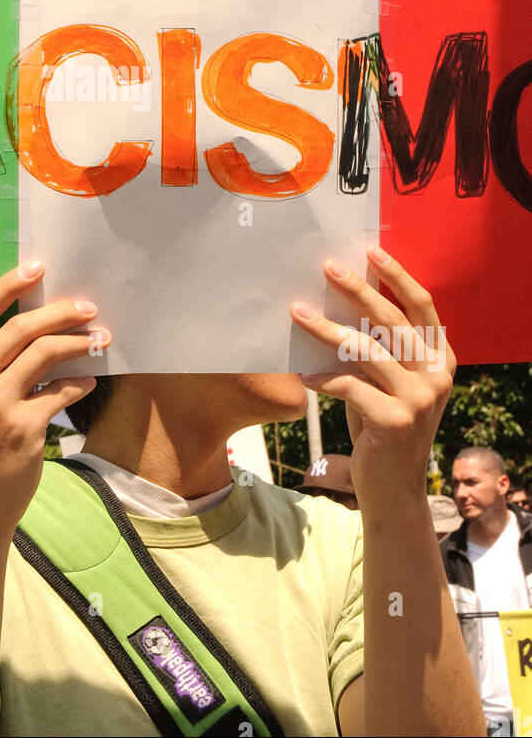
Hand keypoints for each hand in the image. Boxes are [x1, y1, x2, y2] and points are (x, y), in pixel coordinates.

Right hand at [0, 261, 106, 536]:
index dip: (8, 285)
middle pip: (19, 328)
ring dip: (78, 342)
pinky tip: (89, 380)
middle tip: (88, 308)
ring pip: (44, 353)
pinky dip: (79, 381)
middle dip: (59, 312)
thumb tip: (35, 322)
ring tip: (100, 338)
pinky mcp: (22, 427)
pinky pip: (61, 390)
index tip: (37, 267)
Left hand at [290, 247, 454, 513]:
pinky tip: (305, 376)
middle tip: (327, 267)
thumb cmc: (382, 427)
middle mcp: (436, 375)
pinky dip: (325, 379)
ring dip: (327, 329)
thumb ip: (379, 350)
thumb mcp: (386, 383)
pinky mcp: (396, 421)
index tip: (371, 250)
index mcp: (440, 359)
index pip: (422, 307)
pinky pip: (351, 387)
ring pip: (367, 351)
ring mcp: (419, 399)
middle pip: (392, 320)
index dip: (397, 276)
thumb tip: (339, 302)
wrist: (393, 488)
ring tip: (298, 312)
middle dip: (357, 289)